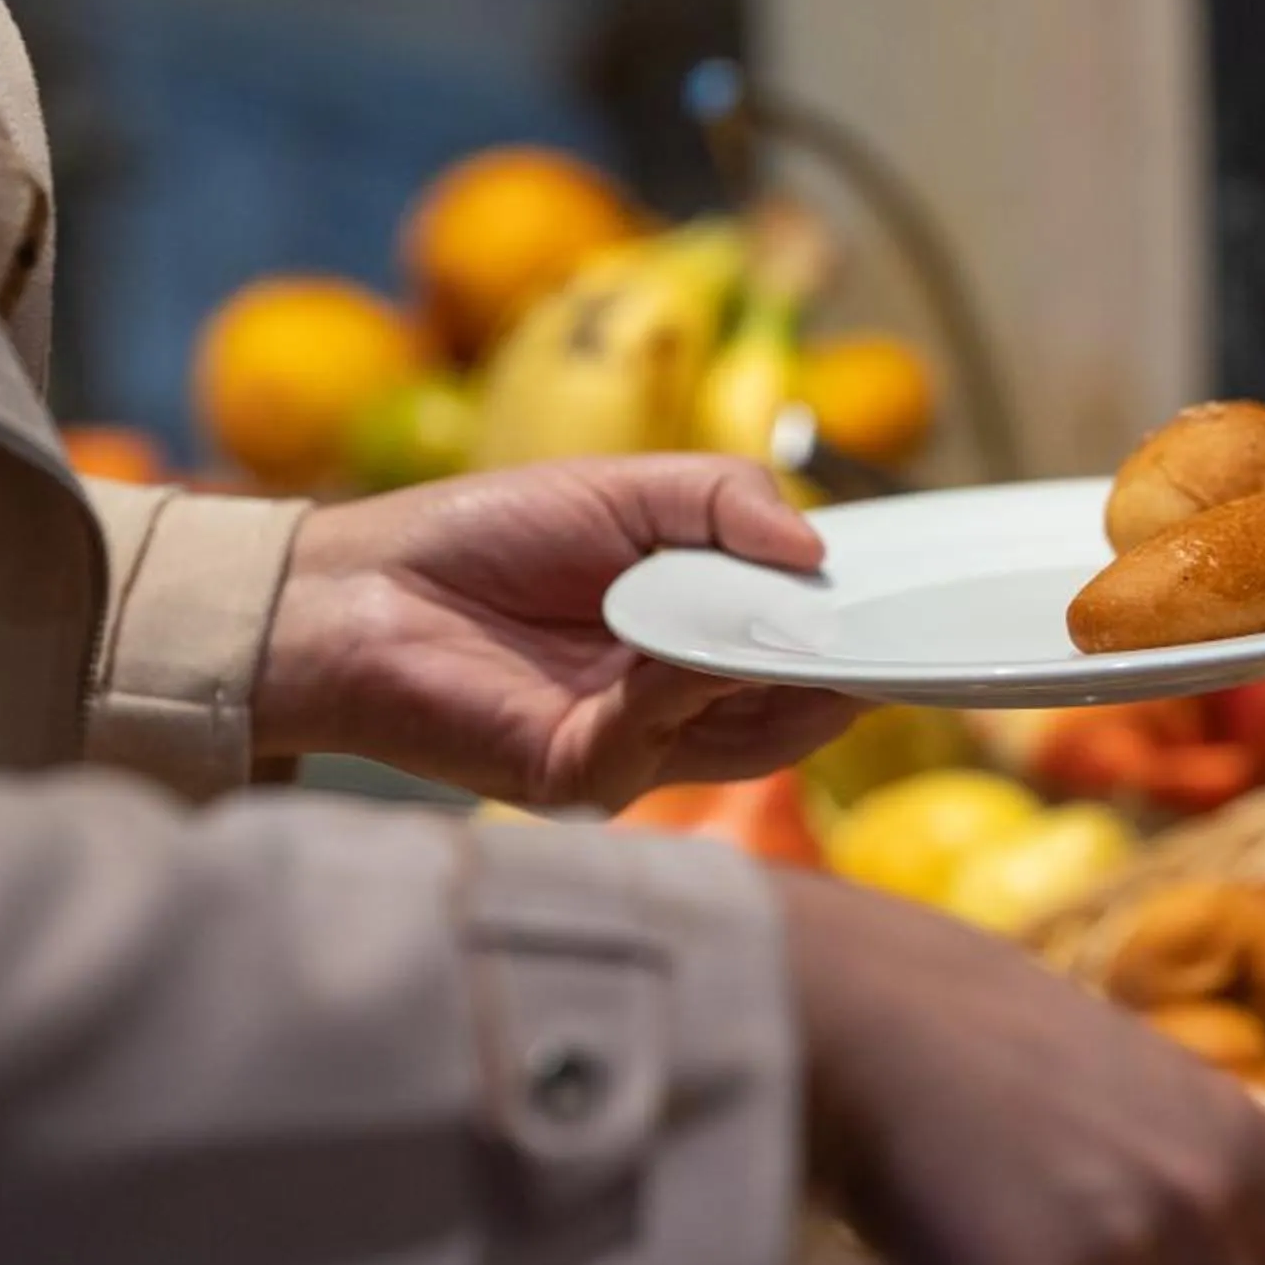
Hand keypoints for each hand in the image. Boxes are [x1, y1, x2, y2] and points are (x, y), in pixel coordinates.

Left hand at [258, 457, 858, 806]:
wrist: (351, 591)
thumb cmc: (482, 536)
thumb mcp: (629, 489)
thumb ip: (728, 502)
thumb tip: (819, 554)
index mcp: (700, 643)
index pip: (807, 649)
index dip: (858, 627)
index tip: (913, 596)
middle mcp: (682, 710)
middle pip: (800, 701)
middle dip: (845, 659)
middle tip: (892, 619)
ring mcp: (640, 750)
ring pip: (751, 727)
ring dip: (776, 667)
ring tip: (802, 617)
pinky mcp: (585, 775)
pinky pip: (663, 732)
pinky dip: (679, 679)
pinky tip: (672, 633)